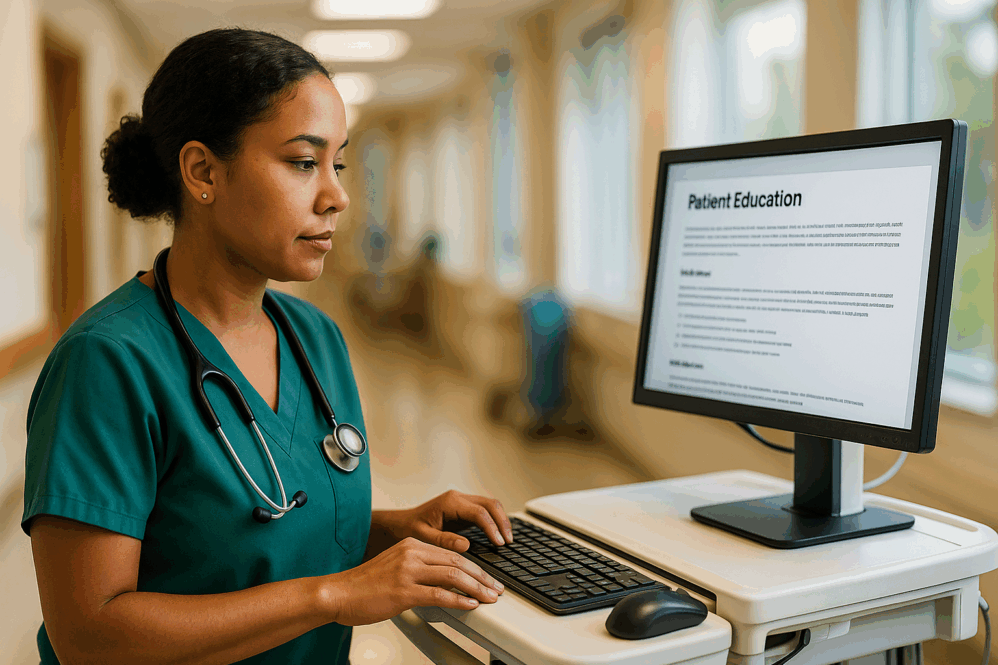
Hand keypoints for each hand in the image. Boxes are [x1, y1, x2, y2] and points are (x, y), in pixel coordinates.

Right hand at [325, 537, 504, 625]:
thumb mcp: (396, 567)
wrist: (338, 593)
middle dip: (482, 577)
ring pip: (453, 576)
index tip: (487, 578)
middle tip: (496, 588)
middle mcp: (412, 553)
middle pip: (458, 562)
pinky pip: (439, 594)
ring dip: (476, 589)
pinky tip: (470, 606)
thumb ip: (420, 569)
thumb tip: (445, 584)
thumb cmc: (364, 585)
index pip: (452, 553)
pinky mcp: (403, 591)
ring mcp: (408, 571)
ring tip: (490, 598)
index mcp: (412, 545)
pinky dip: (459, 600)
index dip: (475, 567)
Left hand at [393, 489, 513, 551]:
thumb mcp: (423, 537)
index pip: (479, 512)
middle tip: (508, 542)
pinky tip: (499, 535)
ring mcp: (462, 502)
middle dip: (502, 522)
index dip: (492, 528)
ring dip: (501, 521)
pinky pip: (485, 511)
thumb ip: (444, 541)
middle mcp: (458, 498)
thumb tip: (466, 546)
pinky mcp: (464, 509)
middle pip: (490, 504)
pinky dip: (495, 521)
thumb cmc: (408, 530)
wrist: (400, 524)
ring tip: (507, 540)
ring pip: (491, 505)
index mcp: (449, 503)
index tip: (499, 543)